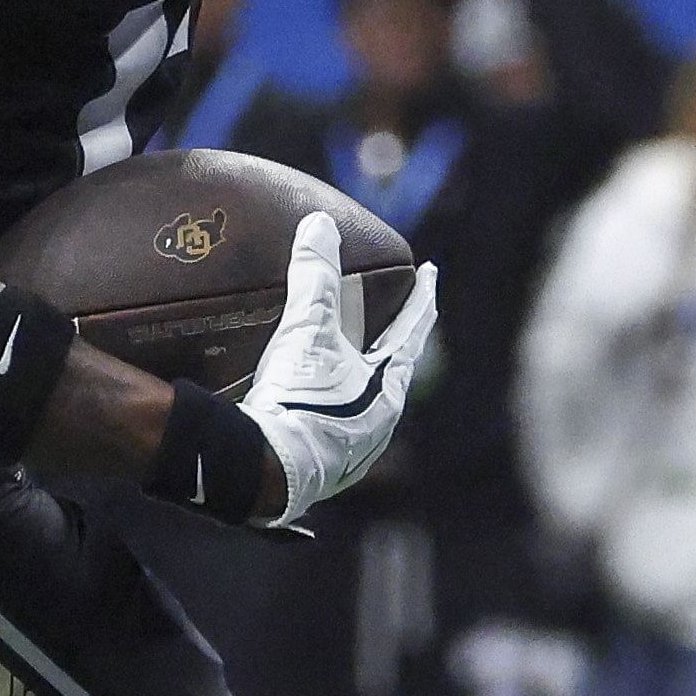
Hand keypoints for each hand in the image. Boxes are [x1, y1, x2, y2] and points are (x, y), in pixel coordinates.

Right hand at [239, 226, 439, 528]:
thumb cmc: (300, 401)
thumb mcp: (308, 331)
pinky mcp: (317, 470)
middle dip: (389, 344)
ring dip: (357, 380)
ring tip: (345, 361)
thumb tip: (320, 224)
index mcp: (388, 392)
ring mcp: (348, 454)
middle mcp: (377, 426)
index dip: (421, 299)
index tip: (430, 274)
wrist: (265, 471)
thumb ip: (314, 277)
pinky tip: (307, 404)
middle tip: (388, 317)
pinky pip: (329, 428)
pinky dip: (325, 407)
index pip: (412, 333)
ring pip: (362, 406)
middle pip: (392, 372)